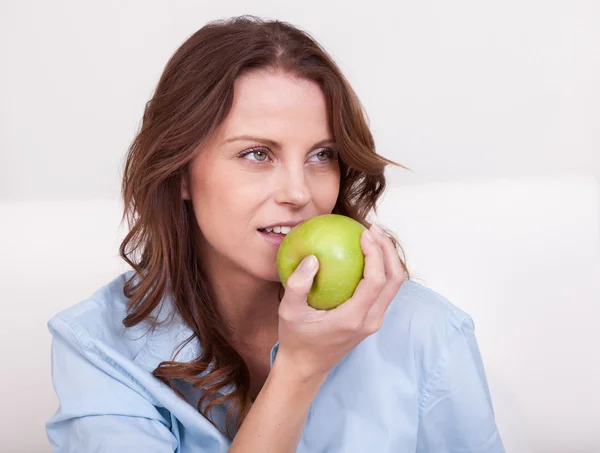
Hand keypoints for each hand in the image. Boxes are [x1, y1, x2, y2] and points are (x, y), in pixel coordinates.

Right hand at [275, 223, 405, 381]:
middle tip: (372, 228)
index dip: (376, 253)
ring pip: (394, 285)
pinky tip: (364, 254)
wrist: (306, 367)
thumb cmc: (296, 338)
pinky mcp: (371, 320)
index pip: (376, 280)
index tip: (364, 233)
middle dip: (388, 250)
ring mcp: (374, 321)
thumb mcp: (288, 312)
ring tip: (372, 236)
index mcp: (354, 318)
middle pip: (395, 280)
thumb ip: (297, 286)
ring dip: (388, 258)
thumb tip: (312, 258)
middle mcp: (370, 320)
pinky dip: (381, 269)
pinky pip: (384, 290)